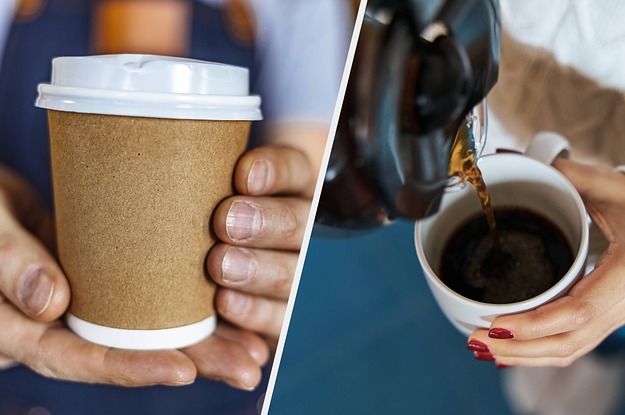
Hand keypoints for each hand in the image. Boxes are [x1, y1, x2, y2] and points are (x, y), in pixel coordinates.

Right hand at [0, 167, 267, 388]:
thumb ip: (9, 264)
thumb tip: (50, 303)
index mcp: (22, 329)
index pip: (80, 357)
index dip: (130, 366)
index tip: (183, 369)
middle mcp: (61, 324)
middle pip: (128, 352)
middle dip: (192, 361)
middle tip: (247, 366)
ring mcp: (87, 301)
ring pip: (147, 328)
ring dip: (203, 338)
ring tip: (254, 347)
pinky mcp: (107, 277)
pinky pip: (149, 296)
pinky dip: (187, 301)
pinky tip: (230, 304)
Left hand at [207, 145, 315, 341]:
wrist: (220, 266)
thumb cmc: (206, 211)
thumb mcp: (210, 187)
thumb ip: (204, 177)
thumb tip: (173, 155)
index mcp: (291, 187)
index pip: (294, 170)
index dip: (275, 171)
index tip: (244, 174)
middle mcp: (299, 228)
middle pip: (298, 223)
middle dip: (265, 222)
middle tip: (226, 222)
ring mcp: (295, 273)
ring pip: (290, 272)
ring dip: (258, 269)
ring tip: (220, 265)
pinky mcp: (282, 314)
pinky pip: (277, 318)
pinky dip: (252, 311)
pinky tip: (226, 303)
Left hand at [468, 158, 624, 366]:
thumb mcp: (616, 189)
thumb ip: (575, 176)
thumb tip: (530, 162)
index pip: (577, 312)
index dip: (534, 325)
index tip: (495, 326)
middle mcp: (623, 304)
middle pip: (568, 343)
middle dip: (518, 349)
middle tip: (475, 341)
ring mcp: (617, 316)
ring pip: (571, 351)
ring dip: (524, 356)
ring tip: (483, 348)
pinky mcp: (608, 318)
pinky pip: (574, 344)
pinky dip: (539, 350)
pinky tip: (512, 347)